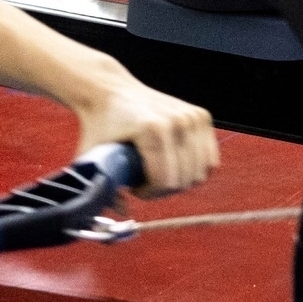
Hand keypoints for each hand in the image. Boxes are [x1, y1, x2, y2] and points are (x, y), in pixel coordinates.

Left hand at [70, 73, 217, 195]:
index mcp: (153, 129)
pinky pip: (209, 158)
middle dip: (164, 190)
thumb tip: (123, 211)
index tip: (134, 188)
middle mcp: (177, 121)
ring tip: (160, 174)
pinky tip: (177, 165)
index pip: (166, 180)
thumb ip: (102, 186)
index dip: (150, 193)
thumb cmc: (100, 124)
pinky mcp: (201, 116)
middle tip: (146, 183)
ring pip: (200, 172)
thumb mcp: (93, 155)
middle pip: (184, 179)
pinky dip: (195, 168)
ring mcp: (192, 117)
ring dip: (181, 180)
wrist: (111, 90)